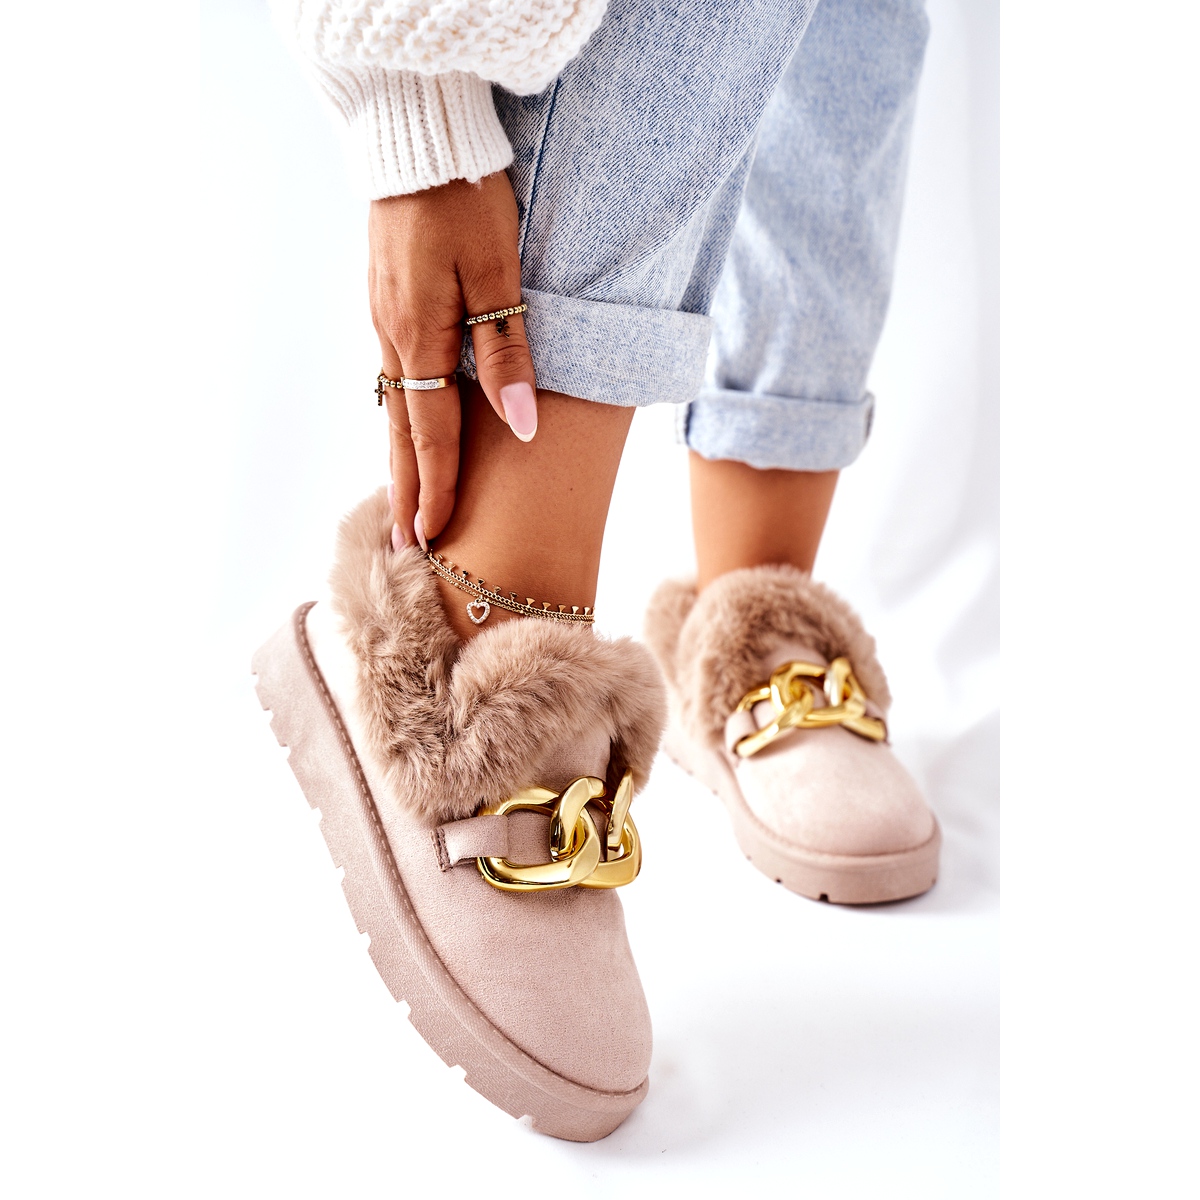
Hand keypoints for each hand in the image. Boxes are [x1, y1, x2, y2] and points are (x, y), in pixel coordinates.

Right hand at [369, 172, 536, 548]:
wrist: (416, 135)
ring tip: (402, 502)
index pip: (431, 433)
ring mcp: (383, 318)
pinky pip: (391, 375)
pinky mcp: (386, 300)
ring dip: (398, 459)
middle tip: (402, 545)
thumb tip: (517, 426)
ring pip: (392, 406)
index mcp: (420, 337)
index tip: (433, 536)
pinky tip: (404, 428)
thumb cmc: (464, 199)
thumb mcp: (498, 274)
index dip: (436, 487)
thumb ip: (507, 353)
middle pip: (400, 432)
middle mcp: (393, 337)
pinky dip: (397, 417)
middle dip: (404, 491)